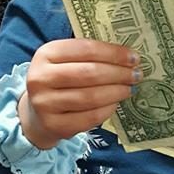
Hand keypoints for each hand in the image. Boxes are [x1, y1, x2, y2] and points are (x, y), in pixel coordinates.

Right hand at [19, 39, 141, 148]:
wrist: (36, 113)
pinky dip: (108, 109)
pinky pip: (90, 117)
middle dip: (119, 73)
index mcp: (46, 54)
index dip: (114, 53)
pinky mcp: (54, 125)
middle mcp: (40, 77)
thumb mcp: (66, 61)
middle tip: (136, 74)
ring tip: (129, 88)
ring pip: (91, 97)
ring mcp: (45, 103)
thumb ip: (91, 55)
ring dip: (116, 92)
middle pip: (90, 73)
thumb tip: (128, 57)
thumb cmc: (59, 80)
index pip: (86, 49)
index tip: (134, 57)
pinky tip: (116, 103)